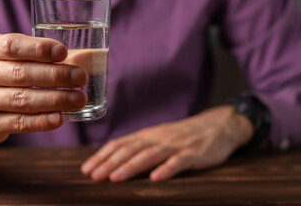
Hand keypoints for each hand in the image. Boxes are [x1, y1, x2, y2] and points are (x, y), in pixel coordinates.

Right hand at [0, 34, 87, 151]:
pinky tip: (60, 119)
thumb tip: (95, 57)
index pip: (12, 46)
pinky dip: (41, 121)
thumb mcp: (13, 58)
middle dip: (56, 76)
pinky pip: (18, 123)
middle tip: (81, 78)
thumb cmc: (1, 76)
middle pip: (21, 73)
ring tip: (79, 99)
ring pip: (22, 100)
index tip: (63, 52)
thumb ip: (47, 56)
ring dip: (55, 100)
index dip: (38, 49)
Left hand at [81, 105, 253, 181]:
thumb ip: (140, 146)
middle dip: (110, 163)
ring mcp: (176, 145)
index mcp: (148, 135)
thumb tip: (114, 159)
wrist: (216, 125)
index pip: (120, 144)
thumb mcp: (159, 137)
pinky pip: (179, 162)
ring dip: (131, 166)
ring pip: (150, 155)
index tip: (87, 169)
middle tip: (94, 176)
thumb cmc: (183, 135)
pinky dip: (167, 169)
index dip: (102, 156)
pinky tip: (156, 178)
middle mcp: (158, 138)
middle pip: (130, 150)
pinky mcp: (194, 153)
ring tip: (115, 178)